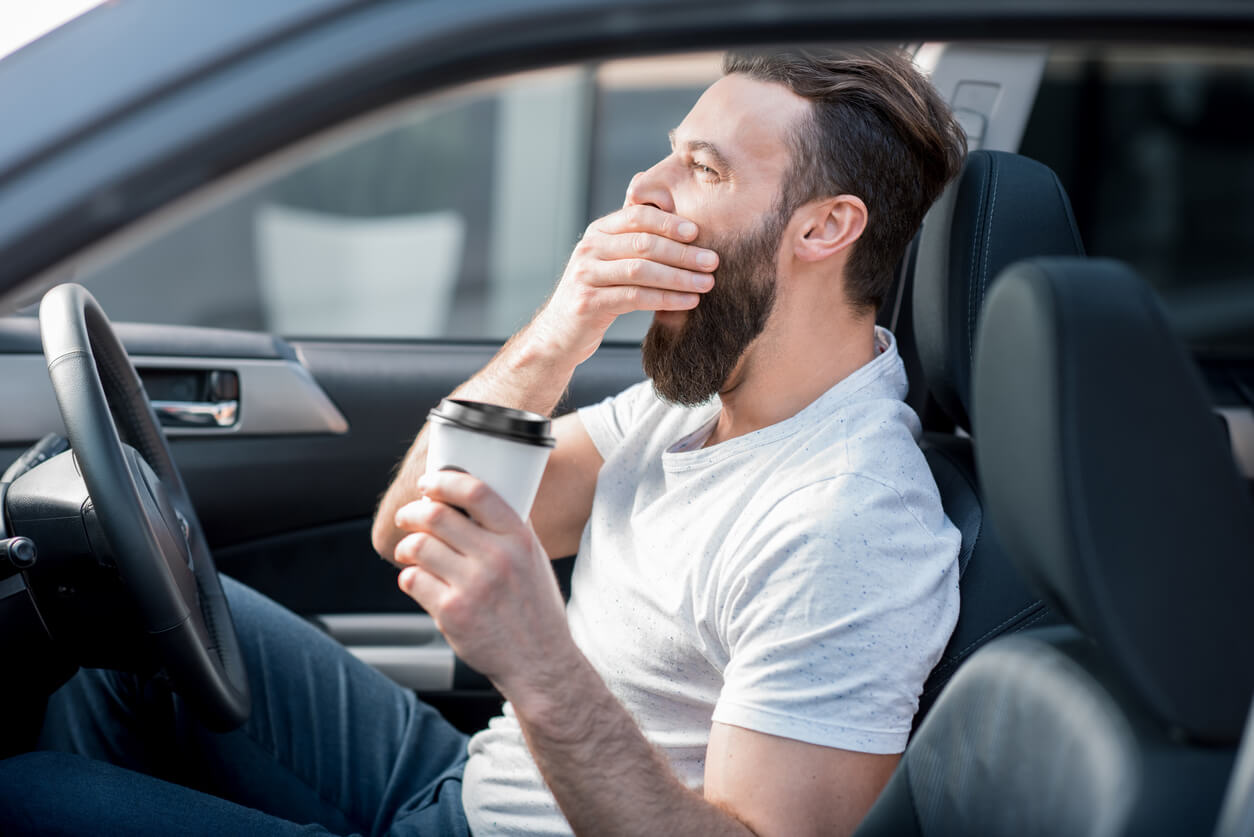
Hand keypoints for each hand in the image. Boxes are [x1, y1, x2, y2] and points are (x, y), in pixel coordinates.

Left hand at [392, 470, 575, 697]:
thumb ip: (510, 528)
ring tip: (409, 551)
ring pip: (419, 546)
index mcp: (518, 539)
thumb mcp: (535, 559)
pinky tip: (418, 579)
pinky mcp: (452, 612)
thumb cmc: (536, 609)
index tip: (429, 483)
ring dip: (406, 545)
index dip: (444, 482)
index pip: (476, 492)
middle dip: (413, 512)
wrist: (540, 662)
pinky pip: (414, 580)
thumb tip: (477, 496)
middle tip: (408, 517)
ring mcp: (473, 587)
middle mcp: (497, 559)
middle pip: (437, 516)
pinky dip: (409, 576)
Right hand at [530, 205, 718, 363]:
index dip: (669, 223)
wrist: (560, 333)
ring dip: (679, 276)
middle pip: (643, 244)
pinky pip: (635, 297)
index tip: (697, 232)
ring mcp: (585, 275)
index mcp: (598, 232)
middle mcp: (589, 249)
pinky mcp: (588, 303)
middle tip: (713, 261)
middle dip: (683, 252)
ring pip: (641, 270)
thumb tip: (671, 206)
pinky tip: (688, 302)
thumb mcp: (612, 260)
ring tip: (706, 283)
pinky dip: (666, 299)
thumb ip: (635, 237)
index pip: (637, 217)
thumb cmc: (598, 293)